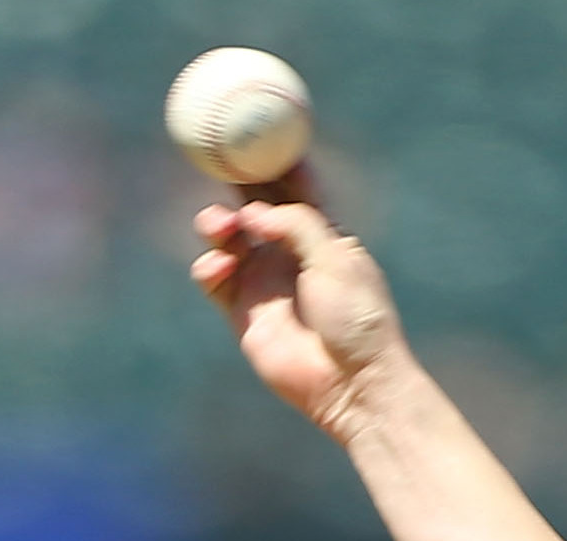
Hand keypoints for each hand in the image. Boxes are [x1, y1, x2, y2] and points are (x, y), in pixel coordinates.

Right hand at [189, 180, 409, 439]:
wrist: (352, 382)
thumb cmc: (357, 319)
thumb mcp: (335, 260)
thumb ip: (297, 225)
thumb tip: (255, 211)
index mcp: (323, 235)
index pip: (295, 187)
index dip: (274, 159)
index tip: (254, 130)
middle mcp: (290, 253)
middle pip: (252, 205)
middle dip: (233, 183)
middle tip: (215, 162)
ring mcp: (265, 282)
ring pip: (227, 238)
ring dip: (216, 224)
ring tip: (221, 228)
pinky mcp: (244, 313)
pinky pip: (214, 279)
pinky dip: (210, 268)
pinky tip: (218, 269)